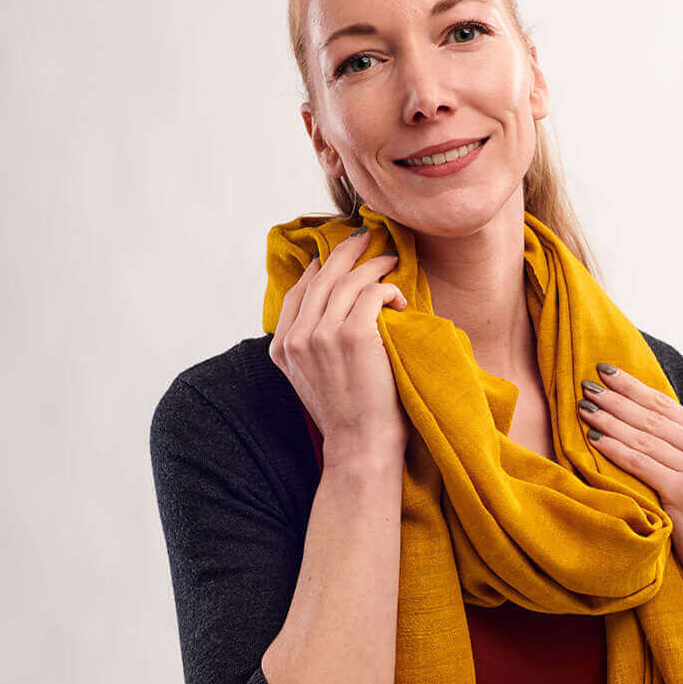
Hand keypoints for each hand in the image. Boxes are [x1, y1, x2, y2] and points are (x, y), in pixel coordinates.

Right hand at [268, 229, 410, 462]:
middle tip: (366, 237)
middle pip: (321, 277)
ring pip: (349, 281)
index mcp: (282, 348)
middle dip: (345, 251)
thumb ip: (309, 347)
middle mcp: (297, 338)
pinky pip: (373, 294)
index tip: (332, 257)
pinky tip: (400, 298)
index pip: (296, 293)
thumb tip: (328, 311)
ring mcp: (323, 335)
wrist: (360, 446)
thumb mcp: (310, 380)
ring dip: (374, 265)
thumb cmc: (347, 416)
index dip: (317, 269)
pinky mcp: (353, 335)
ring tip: (391, 259)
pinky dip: (389, 290)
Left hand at [577, 365, 682, 605]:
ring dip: (609, 418)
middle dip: (616, 397)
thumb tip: (635, 415)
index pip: (666, 405)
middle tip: (586, 383)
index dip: (633, 386)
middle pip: (652, 416)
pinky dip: (614, 447)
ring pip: (643, 436)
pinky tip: (593, 437)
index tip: (605, 371)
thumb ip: (679, 447)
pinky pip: (640, 461)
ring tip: (584, 406)